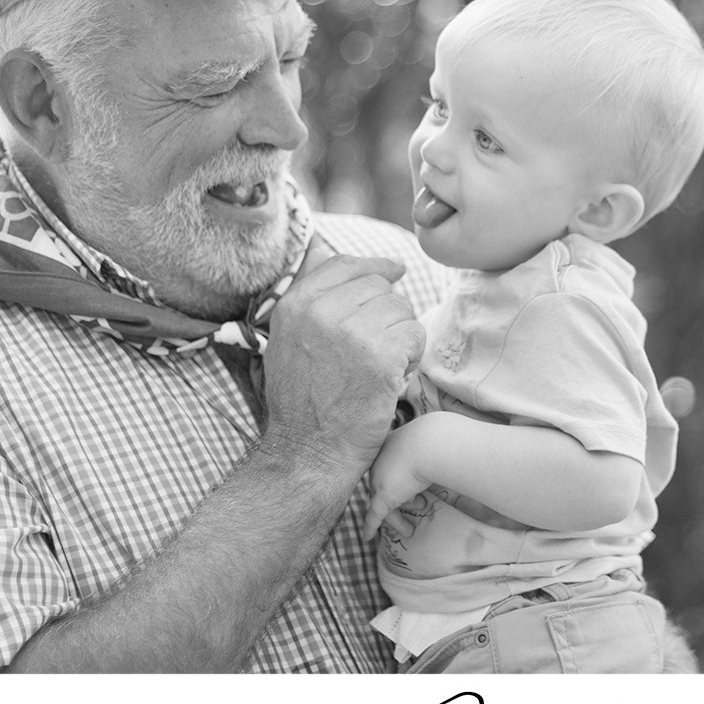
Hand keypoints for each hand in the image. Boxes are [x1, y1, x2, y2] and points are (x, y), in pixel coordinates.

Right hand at [257, 253, 425, 474]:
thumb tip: (330, 252)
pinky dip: (410, 359)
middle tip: (375, 353)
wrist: (309, 452)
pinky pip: (414, 336)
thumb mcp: (288, 342)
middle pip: (379, 288)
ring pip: (401, 310)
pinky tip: (391, 379)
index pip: (345, 265)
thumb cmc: (304, 404)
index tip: (396, 269)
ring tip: (380, 368)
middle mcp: (320, 311)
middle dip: (388, 316)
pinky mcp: (379, 355)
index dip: (376, 266)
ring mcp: (351, 331)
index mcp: (296, 305)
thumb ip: (312, 301)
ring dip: (401, 339)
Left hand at [362, 420, 430, 542]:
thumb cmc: (437, 442)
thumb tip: (451, 458)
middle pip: (386, 487)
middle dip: (403, 502)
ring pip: (383, 504)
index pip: (391, 470)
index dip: (403, 485)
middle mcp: (381, 463)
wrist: (431, 444)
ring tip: (410, 531)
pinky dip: (370, 527)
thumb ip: (431, 456)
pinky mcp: (383, 497)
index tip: (412, 495)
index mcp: (391, 447)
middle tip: (416, 507)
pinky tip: (368, 538)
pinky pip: (374, 516)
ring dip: (398, 519)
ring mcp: (379, 479)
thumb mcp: (431, 447)